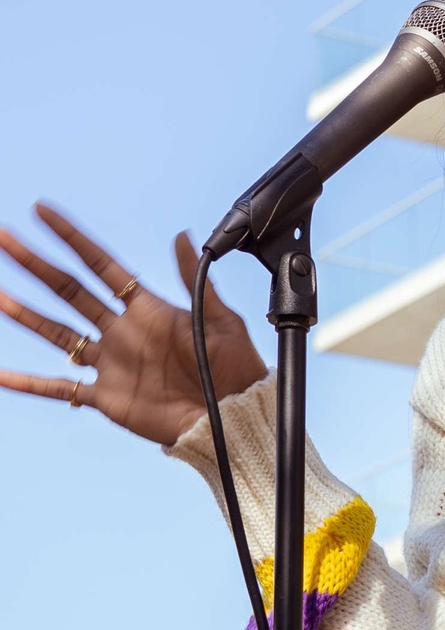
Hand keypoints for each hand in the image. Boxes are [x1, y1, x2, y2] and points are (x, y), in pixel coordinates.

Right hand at [0, 203, 265, 446]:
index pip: (100, 264)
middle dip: (36, 264)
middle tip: (4, 238)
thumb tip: (182, 234)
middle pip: (69, 291)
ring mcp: (112, 364)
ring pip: (58, 334)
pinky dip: (30, 384)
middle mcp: (122, 331)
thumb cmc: (237, 368)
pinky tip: (3, 375)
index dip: (71, 238)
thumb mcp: (222, 319)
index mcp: (147, 308)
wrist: (236, 417)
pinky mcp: (108, 398)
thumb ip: (196, 279)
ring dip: (26, 315)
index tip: (42, 212)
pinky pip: (62, 390)